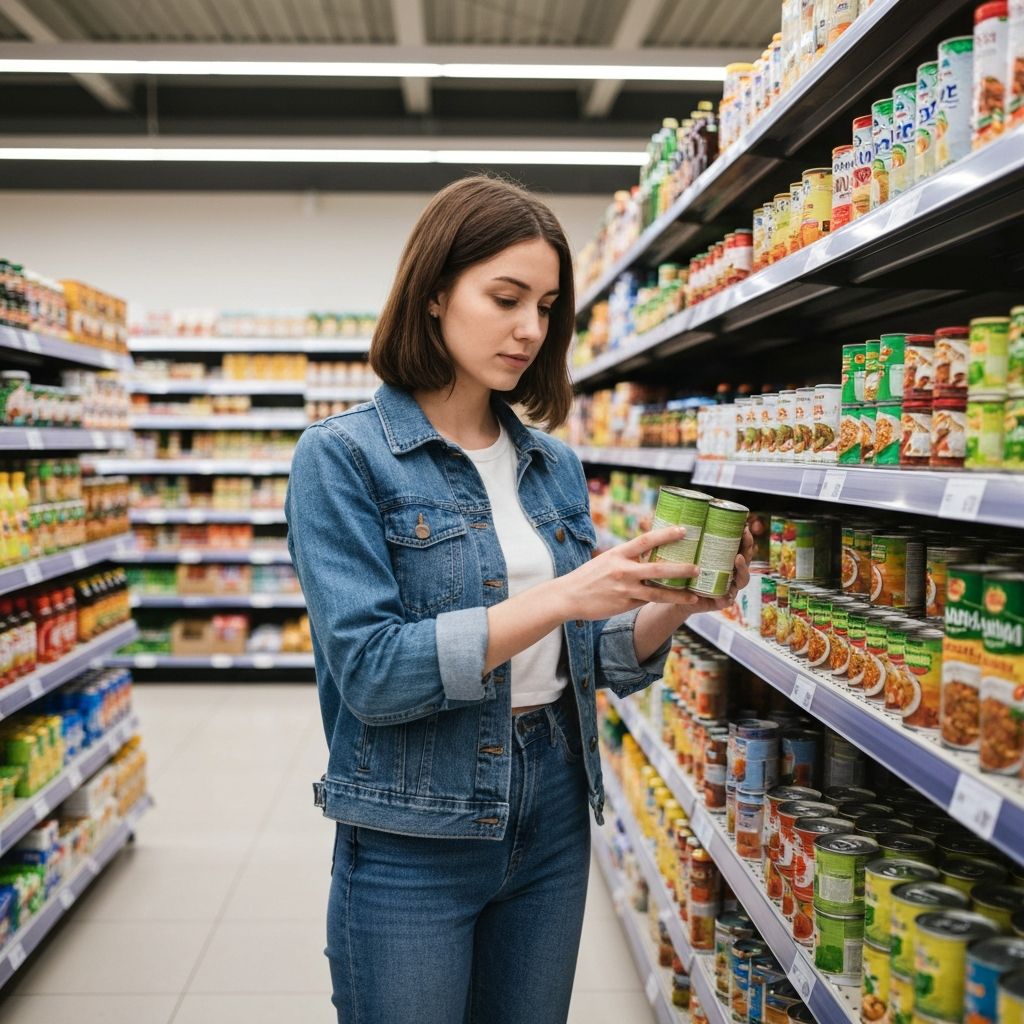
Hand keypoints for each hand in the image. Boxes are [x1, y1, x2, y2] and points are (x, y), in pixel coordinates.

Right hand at [555, 525, 702, 621]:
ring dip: (677, 593)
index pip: (645, 540)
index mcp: (618, 554)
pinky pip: (647, 602)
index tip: (684, 530)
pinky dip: (662, 602)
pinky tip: (676, 602)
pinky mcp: (624, 604)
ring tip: (694, 594)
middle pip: (657, 569)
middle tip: (697, 567)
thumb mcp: (606, 560)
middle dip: (680, 568)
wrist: (569, 596)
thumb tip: (649, 552)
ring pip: (657, 592)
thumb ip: (627, 557)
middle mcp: (623, 570)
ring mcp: (624, 589)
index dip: (666, 534)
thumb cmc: (589, 576)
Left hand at [676, 525, 754, 614]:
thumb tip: (682, 516)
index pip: (740, 546)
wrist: (675, 595)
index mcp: (725, 559)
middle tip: (745, 536)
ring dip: (743, 568)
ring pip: (743, 578)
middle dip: (748, 547)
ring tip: (738, 558)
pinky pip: (728, 599)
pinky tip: (726, 593)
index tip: (744, 525)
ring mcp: (728, 587)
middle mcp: (731, 572)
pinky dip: (728, 596)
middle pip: (746, 559)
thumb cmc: (683, 571)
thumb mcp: (686, 553)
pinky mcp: (721, 601)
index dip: (744, 537)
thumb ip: (688, 539)